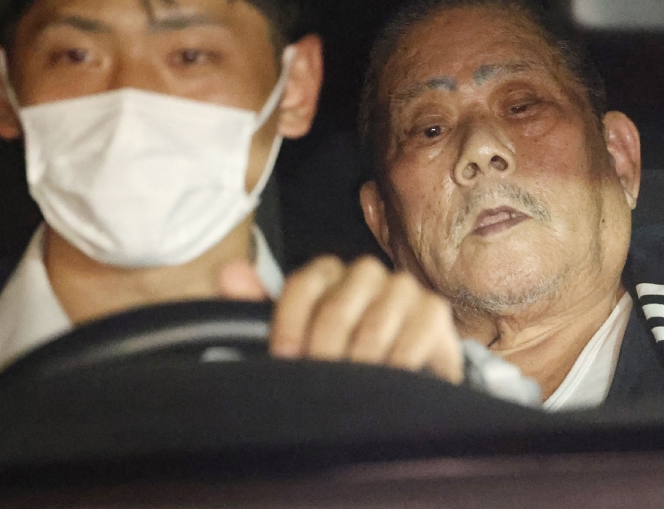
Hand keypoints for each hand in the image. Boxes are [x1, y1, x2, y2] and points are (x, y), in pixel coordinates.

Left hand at [218, 255, 462, 383]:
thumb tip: (230, 273)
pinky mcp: (433, 310)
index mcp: (328, 274)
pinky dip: (397, 366)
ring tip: (354, 391)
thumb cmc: (341, 358)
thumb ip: (257, 310)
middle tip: (322, 384)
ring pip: (374, 326)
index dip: (290, 325)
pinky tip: (388, 383)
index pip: (304, 285)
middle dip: (325, 354)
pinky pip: (413, 337)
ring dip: (360, 366)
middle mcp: (365, 272)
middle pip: (338, 307)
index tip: (285, 360)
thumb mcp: (296, 339)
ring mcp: (402, 288)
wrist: (402, 380)